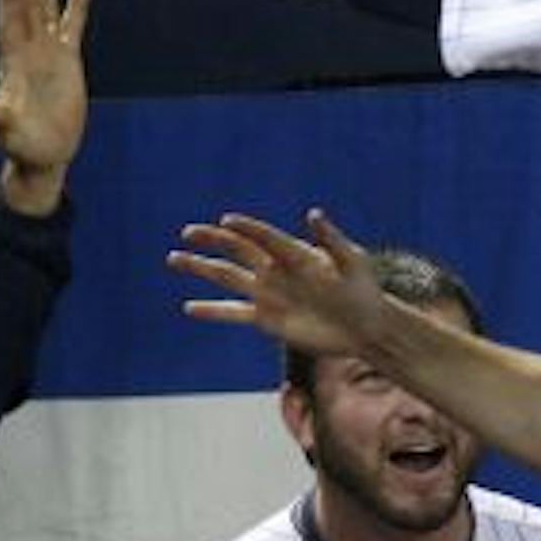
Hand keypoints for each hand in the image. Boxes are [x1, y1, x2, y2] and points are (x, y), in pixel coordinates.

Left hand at [0, 0, 91, 216]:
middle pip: (27, 8)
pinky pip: (72, 27)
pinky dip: (76, 6)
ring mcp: (48, 54)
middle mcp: (28, 52)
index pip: (11, 24)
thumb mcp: (6, 132)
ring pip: (46, 10)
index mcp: (12, 64)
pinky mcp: (68, 62)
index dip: (11, 0)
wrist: (44, 153)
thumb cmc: (22, 145)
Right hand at [171, 210, 389, 358]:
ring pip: (227, 278)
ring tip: (174, 258)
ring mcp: (269, 294)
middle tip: (188, 232)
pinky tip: (189, 307)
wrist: (366, 327)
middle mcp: (275, 270)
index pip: (263, 236)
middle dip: (212, 240)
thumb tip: (313, 213)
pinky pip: (234, 313)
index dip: (246, 227)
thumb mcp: (352, 262)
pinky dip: (212, 310)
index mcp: (294, 253)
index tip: (227, 221)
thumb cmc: (363, 290)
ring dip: (201, 268)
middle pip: (237, 250)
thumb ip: (331, 239)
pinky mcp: (267, 319)